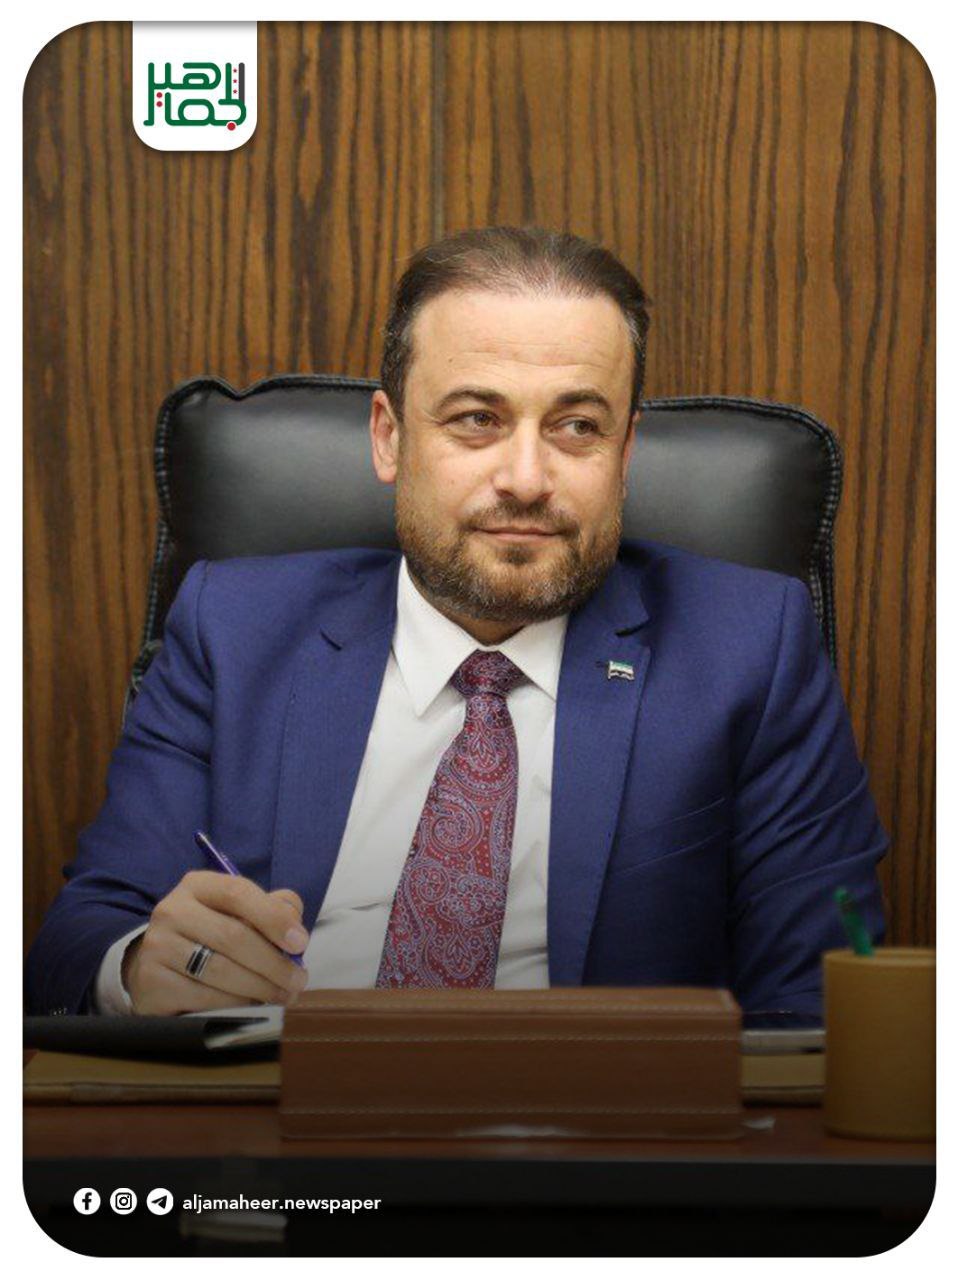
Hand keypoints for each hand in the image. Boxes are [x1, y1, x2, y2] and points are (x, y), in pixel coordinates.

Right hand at [122, 871, 309, 1013]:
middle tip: (298, 981)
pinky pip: (204, 998)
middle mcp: (172, 911)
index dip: (274, 917)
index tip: (300, 943)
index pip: (238, 892)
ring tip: (283, 996)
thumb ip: (273, 909)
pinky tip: (252, 1006)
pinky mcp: (151, 983)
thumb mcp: (238, 912)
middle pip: (233, 936)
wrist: (157, 965)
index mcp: (197, 886)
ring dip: (260, 988)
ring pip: (221, 971)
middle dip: (274, 963)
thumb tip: (295, 928)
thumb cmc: (211, 935)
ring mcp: (158, 947)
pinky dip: (235, 1005)